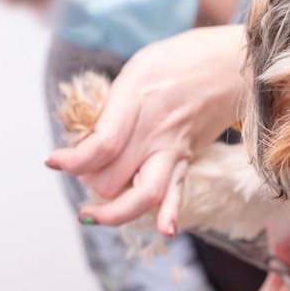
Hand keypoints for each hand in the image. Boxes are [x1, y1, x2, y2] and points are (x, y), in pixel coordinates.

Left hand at [46, 25, 245, 234]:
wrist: (234, 65)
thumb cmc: (184, 59)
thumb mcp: (139, 67)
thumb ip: (114, 104)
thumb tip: (91, 138)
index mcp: (139, 99)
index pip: (100, 146)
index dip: (71, 161)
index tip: (55, 161)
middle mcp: (157, 131)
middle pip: (111, 179)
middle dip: (87, 183)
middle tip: (81, 171)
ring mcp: (175, 148)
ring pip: (144, 196)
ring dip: (113, 213)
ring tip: (91, 215)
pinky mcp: (188, 157)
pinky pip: (177, 192)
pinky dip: (170, 214)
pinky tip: (166, 231)